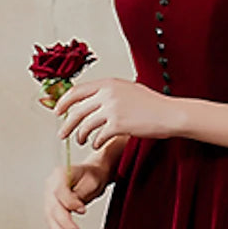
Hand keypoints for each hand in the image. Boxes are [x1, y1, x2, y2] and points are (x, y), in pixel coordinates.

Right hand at [46, 158, 110, 228]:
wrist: (92, 176)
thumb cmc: (93, 176)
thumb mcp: (92, 181)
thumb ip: (81, 195)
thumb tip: (75, 209)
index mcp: (59, 174)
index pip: (59, 191)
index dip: (70, 203)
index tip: (83, 211)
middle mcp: (50, 185)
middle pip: (54, 207)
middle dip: (65, 223)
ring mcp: (49, 196)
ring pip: (51, 217)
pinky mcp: (52, 207)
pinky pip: (53, 221)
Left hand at [53, 76, 182, 146]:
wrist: (169, 114)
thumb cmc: (152, 104)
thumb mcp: (127, 89)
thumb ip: (108, 92)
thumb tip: (89, 100)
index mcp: (108, 83)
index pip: (76, 91)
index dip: (63, 103)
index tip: (58, 112)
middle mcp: (107, 94)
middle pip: (77, 111)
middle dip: (67, 125)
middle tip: (62, 134)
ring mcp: (112, 109)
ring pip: (85, 125)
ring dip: (81, 136)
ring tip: (81, 141)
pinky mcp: (118, 125)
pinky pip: (99, 136)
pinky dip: (96, 142)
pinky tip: (97, 145)